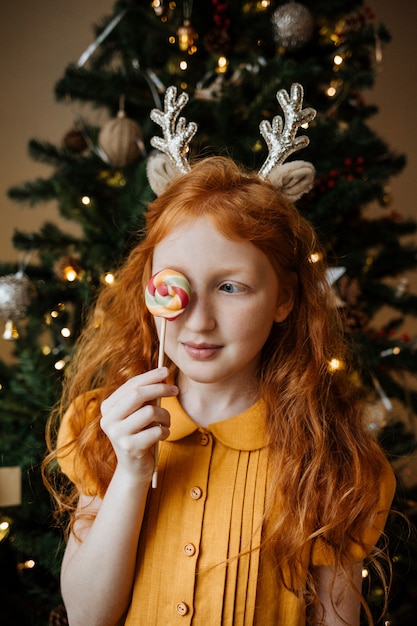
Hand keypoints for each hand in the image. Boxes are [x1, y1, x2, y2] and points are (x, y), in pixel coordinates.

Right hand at [99, 367, 176, 482]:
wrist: (134, 468)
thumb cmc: (140, 434)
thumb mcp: (139, 413)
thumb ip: (146, 395)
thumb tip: (163, 374)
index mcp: (108, 407)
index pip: (130, 385)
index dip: (150, 376)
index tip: (166, 371)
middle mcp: (108, 419)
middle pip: (138, 394)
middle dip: (160, 389)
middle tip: (175, 390)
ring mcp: (117, 434)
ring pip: (150, 412)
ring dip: (165, 415)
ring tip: (166, 422)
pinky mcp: (129, 448)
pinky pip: (156, 430)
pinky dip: (165, 431)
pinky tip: (162, 435)